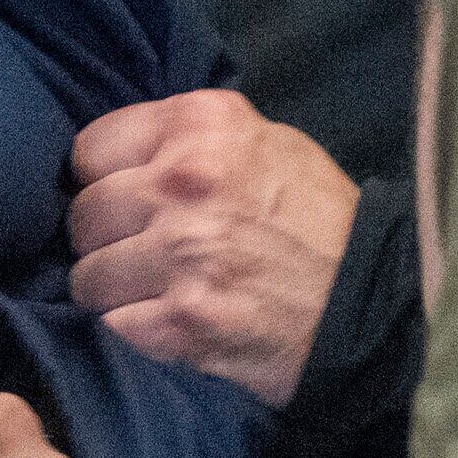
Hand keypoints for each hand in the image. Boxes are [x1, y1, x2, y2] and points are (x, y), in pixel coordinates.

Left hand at [66, 90, 357, 408]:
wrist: (374, 306)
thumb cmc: (316, 222)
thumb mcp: (266, 145)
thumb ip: (187, 140)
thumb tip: (112, 159)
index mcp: (202, 126)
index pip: (89, 150)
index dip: (104, 181)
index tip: (129, 201)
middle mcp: (185, 182)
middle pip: (83, 215)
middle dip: (107, 239)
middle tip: (148, 253)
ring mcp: (182, 252)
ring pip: (87, 276)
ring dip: (116, 291)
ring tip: (164, 291)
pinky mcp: (183, 319)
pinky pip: (112, 324)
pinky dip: (136, 331)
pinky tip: (175, 324)